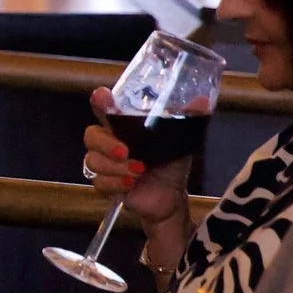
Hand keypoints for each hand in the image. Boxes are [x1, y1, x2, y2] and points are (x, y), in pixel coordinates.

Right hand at [84, 87, 195, 229]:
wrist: (171, 195)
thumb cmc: (170, 162)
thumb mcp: (180, 139)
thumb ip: (186, 119)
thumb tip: (201, 101)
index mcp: (122, 125)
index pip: (103, 108)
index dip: (99, 101)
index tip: (102, 98)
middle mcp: (108, 141)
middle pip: (91, 135)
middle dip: (106, 143)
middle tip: (125, 151)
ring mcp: (104, 163)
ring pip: (93, 160)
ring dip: (116, 167)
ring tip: (139, 171)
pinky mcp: (105, 185)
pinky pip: (99, 182)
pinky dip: (115, 183)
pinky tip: (130, 184)